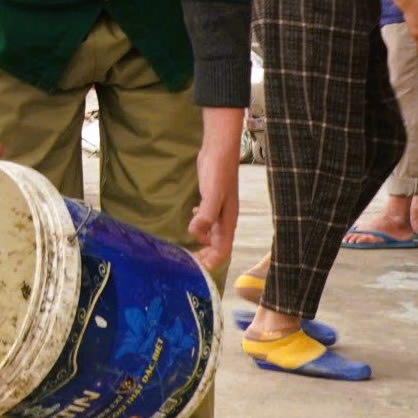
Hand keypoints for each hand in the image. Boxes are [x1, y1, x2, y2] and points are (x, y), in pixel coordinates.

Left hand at [188, 107, 241, 271]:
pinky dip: (200, 225)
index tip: (198, 268)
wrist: (220, 150)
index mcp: (228, 221)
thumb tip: (196, 233)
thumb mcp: (212, 195)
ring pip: (213, 233)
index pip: (224, 249)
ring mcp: (219, 209)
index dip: (213, 261)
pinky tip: (192, 219)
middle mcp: (226, 218)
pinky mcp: (211, 200)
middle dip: (207, 255)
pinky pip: (208, 220)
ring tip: (189, 246)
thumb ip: (206, 215)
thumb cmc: (219, 173)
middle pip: (218, 244)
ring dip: (203, 241)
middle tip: (190, 261)